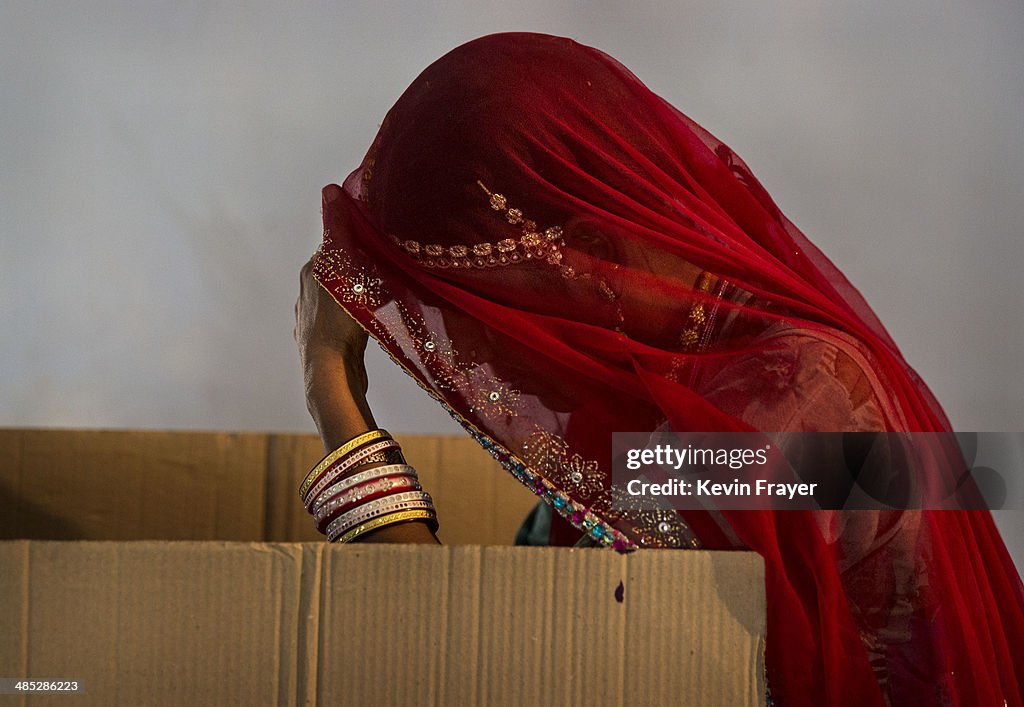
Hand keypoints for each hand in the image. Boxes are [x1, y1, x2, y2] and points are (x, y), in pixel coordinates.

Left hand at [295, 185, 374, 449]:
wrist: (330, 376)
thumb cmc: (340, 324)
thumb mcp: (345, 272)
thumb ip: (339, 233)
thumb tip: (330, 189)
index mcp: (310, 272)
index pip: (338, 245)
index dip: (360, 242)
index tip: (382, 244)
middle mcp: (305, 292)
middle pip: (339, 269)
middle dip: (359, 267)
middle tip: (387, 270)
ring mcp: (309, 318)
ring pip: (340, 295)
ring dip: (357, 294)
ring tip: (380, 298)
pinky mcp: (319, 341)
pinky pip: (339, 318)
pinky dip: (353, 316)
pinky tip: (368, 323)